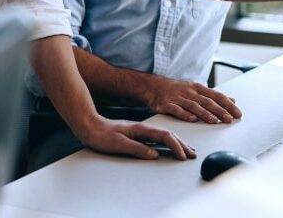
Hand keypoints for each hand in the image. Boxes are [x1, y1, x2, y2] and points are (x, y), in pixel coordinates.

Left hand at [76, 115, 195, 159]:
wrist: (90, 126)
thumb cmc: (101, 135)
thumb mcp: (118, 144)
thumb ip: (137, 148)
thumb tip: (154, 154)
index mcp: (140, 129)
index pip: (164, 136)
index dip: (176, 146)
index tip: (183, 156)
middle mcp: (142, 129)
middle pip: (168, 135)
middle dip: (182, 144)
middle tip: (192, 154)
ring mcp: (140, 131)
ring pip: (164, 136)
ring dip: (177, 143)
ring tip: (187, 150)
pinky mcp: (137, 135)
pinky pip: (157, 138)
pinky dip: (168, 142)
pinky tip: (169, 146)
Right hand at [140, 75, 241, 123]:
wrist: (153, 86)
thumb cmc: (177, 90)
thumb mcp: (196, 89)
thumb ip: (214, 96)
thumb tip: (232, 100)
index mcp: (198, 88)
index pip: (216, 95)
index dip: (228, 104)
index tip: (237, 113)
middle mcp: (189, 92)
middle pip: (207, 101)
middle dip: (219, 110)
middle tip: (229, 119)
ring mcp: (177, 98)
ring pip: (194, 106)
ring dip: (205, 114)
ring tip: (214, 121)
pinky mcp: (166, 104)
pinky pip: (176, 110)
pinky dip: (185, 114)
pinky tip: (192, 119)